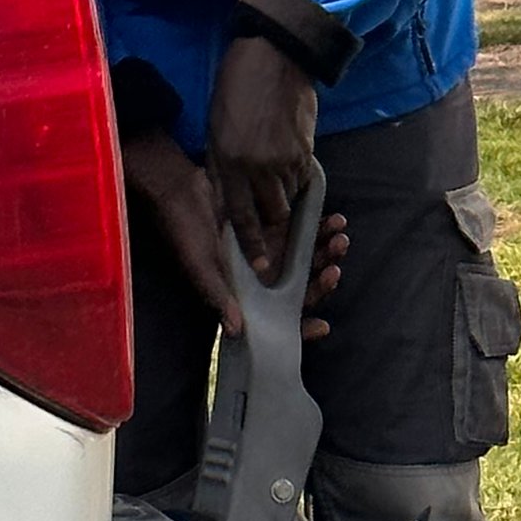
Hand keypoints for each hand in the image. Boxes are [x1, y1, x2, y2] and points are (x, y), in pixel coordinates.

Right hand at [123, 128, 346, 341]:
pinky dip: (321, 228)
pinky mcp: (277, 226)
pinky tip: (333, 219)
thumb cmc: (185, 233)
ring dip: (328, 253)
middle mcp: (265, 276)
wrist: (180, 189)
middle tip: (334, 269)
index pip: (279, 319)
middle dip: (323, 282)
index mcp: (248, 295)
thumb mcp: (199, 266)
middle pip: (304, 289)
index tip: (322, 326)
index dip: (301, 326)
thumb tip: (237, 331)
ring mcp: (273, 251)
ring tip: (340, 238)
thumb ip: (218, 296)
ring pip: (310, 260)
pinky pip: (306, 231)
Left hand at [205, 34, 317, 281]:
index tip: (262, 266)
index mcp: (229, 162)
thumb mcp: (215, 132)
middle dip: (276, 234)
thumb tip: (227, 205)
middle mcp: (259, 166)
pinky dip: (297, 186)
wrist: (273, 57)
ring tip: (282, 209)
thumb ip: (220, 171)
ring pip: (290, 200)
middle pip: (273, 215)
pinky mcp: (306, 149)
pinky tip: (290, 179)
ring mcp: (285, 158)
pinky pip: (303, 181)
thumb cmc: (235, 91)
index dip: (253, 245)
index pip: (241, 216)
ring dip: (287, 208)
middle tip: (278, 249)